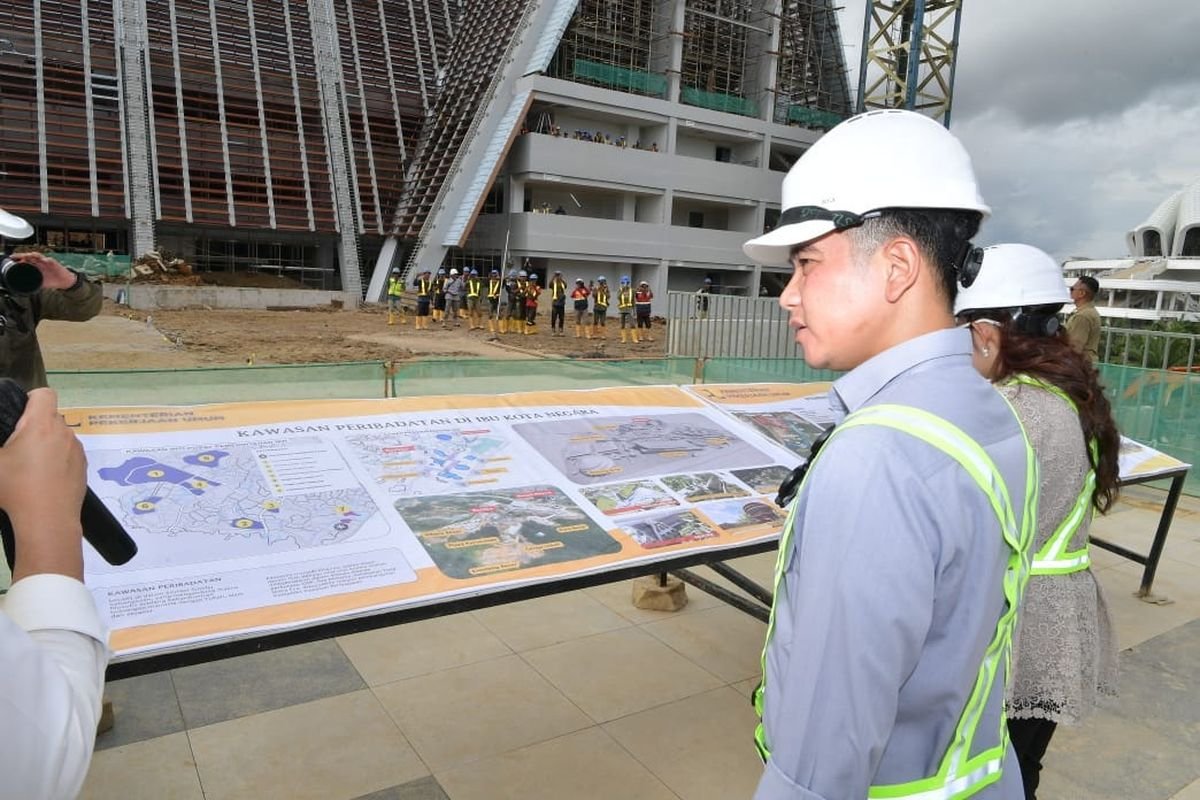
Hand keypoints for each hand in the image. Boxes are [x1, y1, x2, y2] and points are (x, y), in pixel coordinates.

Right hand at [0, 389, 86, 580]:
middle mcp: (64, 432)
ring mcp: (77, 450)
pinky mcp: (83, 467)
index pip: (44, 394)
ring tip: (29, 466)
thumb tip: (5, 444)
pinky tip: (44, 478)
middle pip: (51, 417)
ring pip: (60, 437)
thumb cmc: (16, 487)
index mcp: (42, 424)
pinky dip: (58, 458)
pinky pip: (69, 453)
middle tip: (16, 446)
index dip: (31, 399)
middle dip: (34, 426)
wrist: (48, 519)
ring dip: (47, 443)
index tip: (19, 415)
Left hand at [8, 251, 76, 289]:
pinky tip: (41, 260)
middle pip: (29, 257)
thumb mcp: (41, 282)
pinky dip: (44, 259)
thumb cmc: (52, 281)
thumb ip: (33, 282)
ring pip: (36, 256)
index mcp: (35, 267)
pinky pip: (47, 259)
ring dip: (31, 255)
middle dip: (22, 256)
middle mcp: (39, 262)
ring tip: (26, 256)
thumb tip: (25, 286)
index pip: (25, 261)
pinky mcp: (53, 262)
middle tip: (15, 257)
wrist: (64, 281)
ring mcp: (46, 261)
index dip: (19, 260)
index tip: (13, 261)